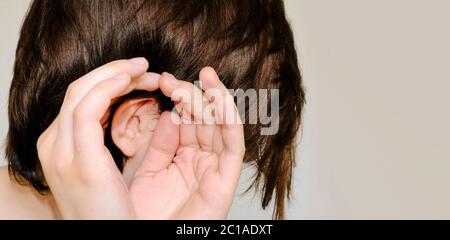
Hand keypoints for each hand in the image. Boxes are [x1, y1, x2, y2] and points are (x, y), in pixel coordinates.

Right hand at [37, 58, 159, 218]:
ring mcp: (61, 151)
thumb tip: (127, 113)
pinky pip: (88, 109)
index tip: (139, 76)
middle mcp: (54, 144)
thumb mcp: (104, 171)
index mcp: (60, 145)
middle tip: (146, 67)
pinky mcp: (79, 158)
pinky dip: (108, 87)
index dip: (110, 81)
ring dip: (116, 74)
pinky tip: (130, 79)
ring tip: (145, 70)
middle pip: (80, 90)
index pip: (81, 99)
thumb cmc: (110, 211)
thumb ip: (106, 141)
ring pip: (82, 92)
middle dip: (115, 72)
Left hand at [129, 67, 245, 218]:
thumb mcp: (148, 169)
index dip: (178, 98)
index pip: (188, 121)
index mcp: (184, 158)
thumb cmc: (142, 215)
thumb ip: (160, 142)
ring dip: (213, 99)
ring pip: (222, 126)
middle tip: (172, 80)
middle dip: (191, 95)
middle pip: (205, 120)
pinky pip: (234, 146)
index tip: (161, 80)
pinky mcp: (226, 181)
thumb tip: (170, 113)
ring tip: (202, 78)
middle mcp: (202, 161)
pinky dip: (230, 120)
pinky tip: (218, 98)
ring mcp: (215, 169)